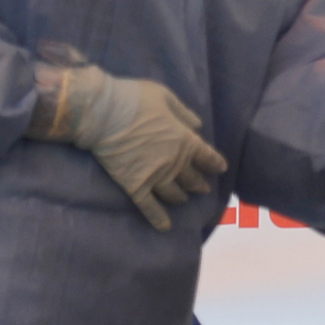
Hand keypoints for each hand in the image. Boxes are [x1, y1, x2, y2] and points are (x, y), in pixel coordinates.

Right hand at [28, 61, 227, 230]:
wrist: (103, 113)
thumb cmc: (135, 99)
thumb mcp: (165, 97)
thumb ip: (184, 113)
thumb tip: (198, 125)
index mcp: (185, 140)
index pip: (207, 156)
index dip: (215, 163)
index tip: (221, 169)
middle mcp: (174, 162)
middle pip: (191, 178)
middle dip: (199, 184)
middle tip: (203, 188)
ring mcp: (155, 177)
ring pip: (174, 194)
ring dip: (181, 198)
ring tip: (183, 200)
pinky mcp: (135, 187)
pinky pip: (150, 207)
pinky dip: (158, 218)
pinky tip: (165, 227)